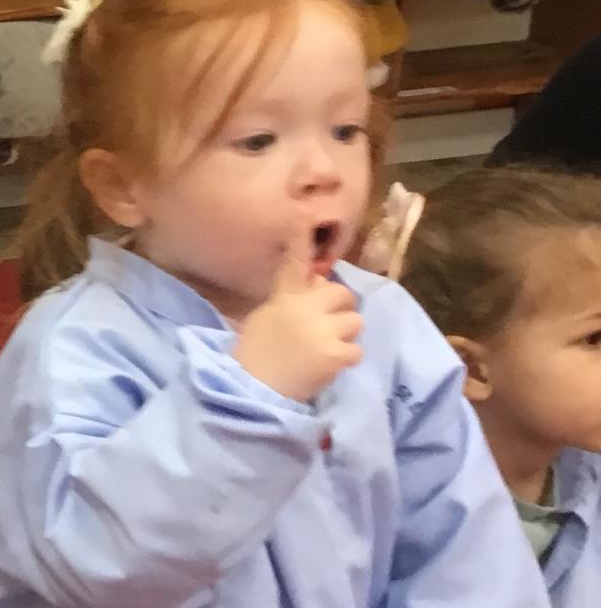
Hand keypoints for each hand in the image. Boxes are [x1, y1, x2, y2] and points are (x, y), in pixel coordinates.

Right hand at [234, 216, 361, 402]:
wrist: (252, 392)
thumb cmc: (254, 355)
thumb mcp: (265, 318)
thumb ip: (290, 299)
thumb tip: (314, 283)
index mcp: (283, 299)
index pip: (295, 264)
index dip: (300, 239)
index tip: (303, 215)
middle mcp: (304, 309)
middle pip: (341, 294)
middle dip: (338, 308)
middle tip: (326, 325)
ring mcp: (322, 332)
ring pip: (354, 322)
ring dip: (344, 335)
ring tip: (326, 348)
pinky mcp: (335, 355)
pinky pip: (356, 349)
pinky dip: (345, 358)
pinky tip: (327, 365)